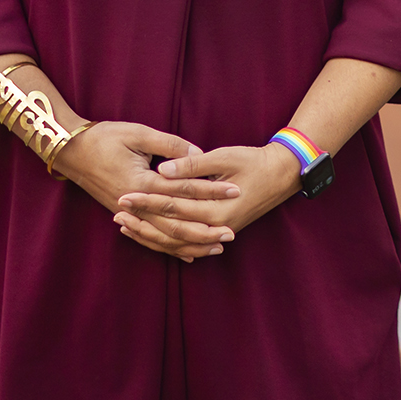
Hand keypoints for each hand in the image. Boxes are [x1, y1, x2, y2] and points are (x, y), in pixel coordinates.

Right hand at [56, 121, 241, 261]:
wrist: (70, 151)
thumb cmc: (104, 137)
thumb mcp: (138, 133)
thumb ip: (169, 145)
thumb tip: (197, 153)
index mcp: (142, 182)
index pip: (184, 190)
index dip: (211, 190)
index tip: (235, 191)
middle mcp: (136, 204)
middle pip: (176, 223)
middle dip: (206, 229)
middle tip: (232, 232)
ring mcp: (129, 213)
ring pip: (164, 237)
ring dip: (191, 243)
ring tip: (217, 247)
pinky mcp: (124, 216)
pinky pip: (150, 238)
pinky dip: (170, 248)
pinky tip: (188, 254)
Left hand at [114, 143, 301, 258]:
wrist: (282, 174)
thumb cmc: (254, 161)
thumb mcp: (224, 157)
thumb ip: (193, 165)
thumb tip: (163, 169)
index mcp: (219, 208)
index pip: (174, 208)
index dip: (147, 201)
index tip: (125, 195)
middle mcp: (218, 226)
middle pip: (171, 229)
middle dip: (142, 219)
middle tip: (118, 209)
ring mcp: (218, 232)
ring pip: (177, 242)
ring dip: (149, 233)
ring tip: (125, 224)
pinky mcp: (218, 231)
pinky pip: (187, 242)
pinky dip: (165, 240)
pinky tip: (147, 234)